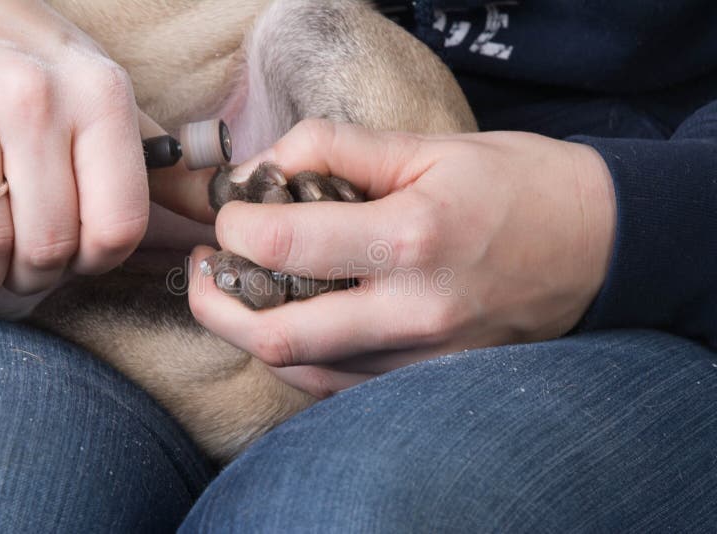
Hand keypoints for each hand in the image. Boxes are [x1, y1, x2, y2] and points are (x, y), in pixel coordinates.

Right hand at [0, 0, 148, 301]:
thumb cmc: (32, 65)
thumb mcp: (102, 96)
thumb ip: (158, 161)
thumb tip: (219, 207)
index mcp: (99, 96)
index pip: (119, 226)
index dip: (96, 262)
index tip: (76, 260)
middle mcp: (35, 97)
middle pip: (51, 246)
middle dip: (35, 279)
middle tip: (20, 272)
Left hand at [188, 119, 616, 396]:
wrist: (597, 248)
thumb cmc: (519, 188)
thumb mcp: (429, 147)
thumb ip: (336, 148)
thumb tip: (266, 166)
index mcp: (411, 240)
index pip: (282, 246)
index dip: (234, 227)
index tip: (231, 212)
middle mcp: (412, 313)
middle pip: (275, 335)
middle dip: (213, 305)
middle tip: (200, 272)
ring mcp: (420, 359)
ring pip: (300, 369)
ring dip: (250, 332)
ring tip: (238, 292)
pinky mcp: (426, 381)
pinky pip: (337, 385)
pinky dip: (296, 356)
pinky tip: (289, 321)